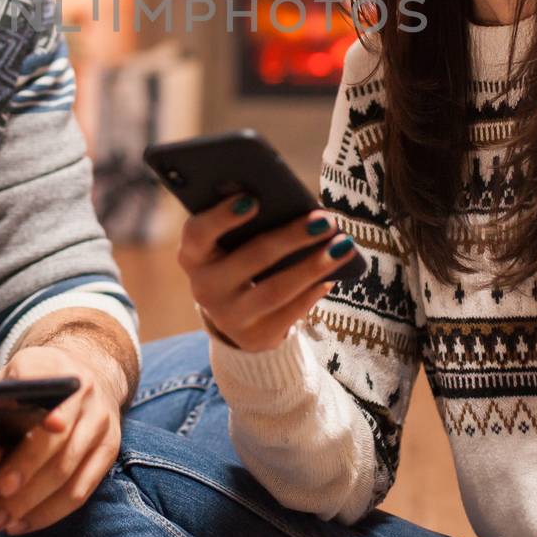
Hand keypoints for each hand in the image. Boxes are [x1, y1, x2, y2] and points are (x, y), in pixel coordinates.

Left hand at [0, 343, 123, 534]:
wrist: (85, 371)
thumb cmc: (33, 380)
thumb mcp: (9, 377)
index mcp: (52, 367)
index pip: (40, 405)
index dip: (26, 441)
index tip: (3, 478)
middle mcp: (85, 392)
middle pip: (56, 445)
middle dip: (23, 481)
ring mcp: (102, 422)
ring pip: (69, 473)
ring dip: (33, 505)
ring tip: (0, 523)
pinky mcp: (110, 449)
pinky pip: (82, 490)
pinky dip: (51, 512)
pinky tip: (23, 523)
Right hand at [178, 195, 352, 351]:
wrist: (235, 316)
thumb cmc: (238, 259)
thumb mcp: (230, 244)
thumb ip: (248, 223)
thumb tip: (291, 203)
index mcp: (193, 255)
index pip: (198, 234)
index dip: (222, 217)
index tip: (253, 199)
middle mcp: (205, 287)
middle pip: (251, 258)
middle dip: (292, 237)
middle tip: (325, 220)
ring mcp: (229, 316)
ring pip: (275, 290)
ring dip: (313, 266)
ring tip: (343, 246)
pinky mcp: (254, 337)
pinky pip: (290, 312)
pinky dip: (314, 290)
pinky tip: (334, 274)